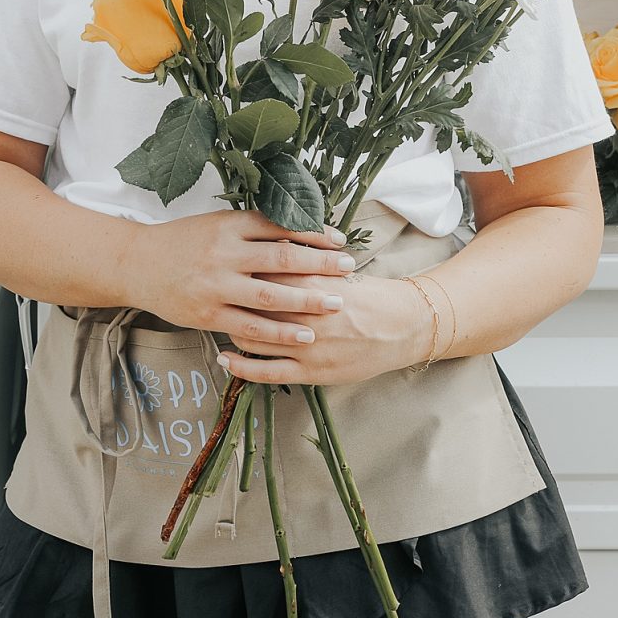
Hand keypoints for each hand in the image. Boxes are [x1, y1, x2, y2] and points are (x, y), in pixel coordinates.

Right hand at [129, 210, 355, 352]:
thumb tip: (299, 231)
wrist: (136, 264)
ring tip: (336, 302)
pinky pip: (251, 326)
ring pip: (270, 294)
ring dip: (307, 299)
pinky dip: (280, 332)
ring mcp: (216, 286)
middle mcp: (224, 253)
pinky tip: (304, 335)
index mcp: (229, 225)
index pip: (280, 227)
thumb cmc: (183, 242)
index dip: (313, 234)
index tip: (339, 240)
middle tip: (349, 266)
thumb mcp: (217, 224)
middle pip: (281, 257)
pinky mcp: (208, 314)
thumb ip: (252, 228)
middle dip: (320, 264)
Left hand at [216, 275, 431, 387]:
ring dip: (231, 328)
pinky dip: (240, 366)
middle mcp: (306, 314)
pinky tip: (225, 359)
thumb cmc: (369, 294)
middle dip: (230, 297)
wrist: (403, 326)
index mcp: (313, 283)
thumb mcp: (337, 270)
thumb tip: (269, 245)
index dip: (240, 269)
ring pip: (253, 337)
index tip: (224, 265)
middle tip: (214, 290)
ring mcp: (307, 346)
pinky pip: (266, 372)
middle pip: (251, 303)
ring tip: (218, 321)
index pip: (263, 271)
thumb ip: (304, 262)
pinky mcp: (311, 372)